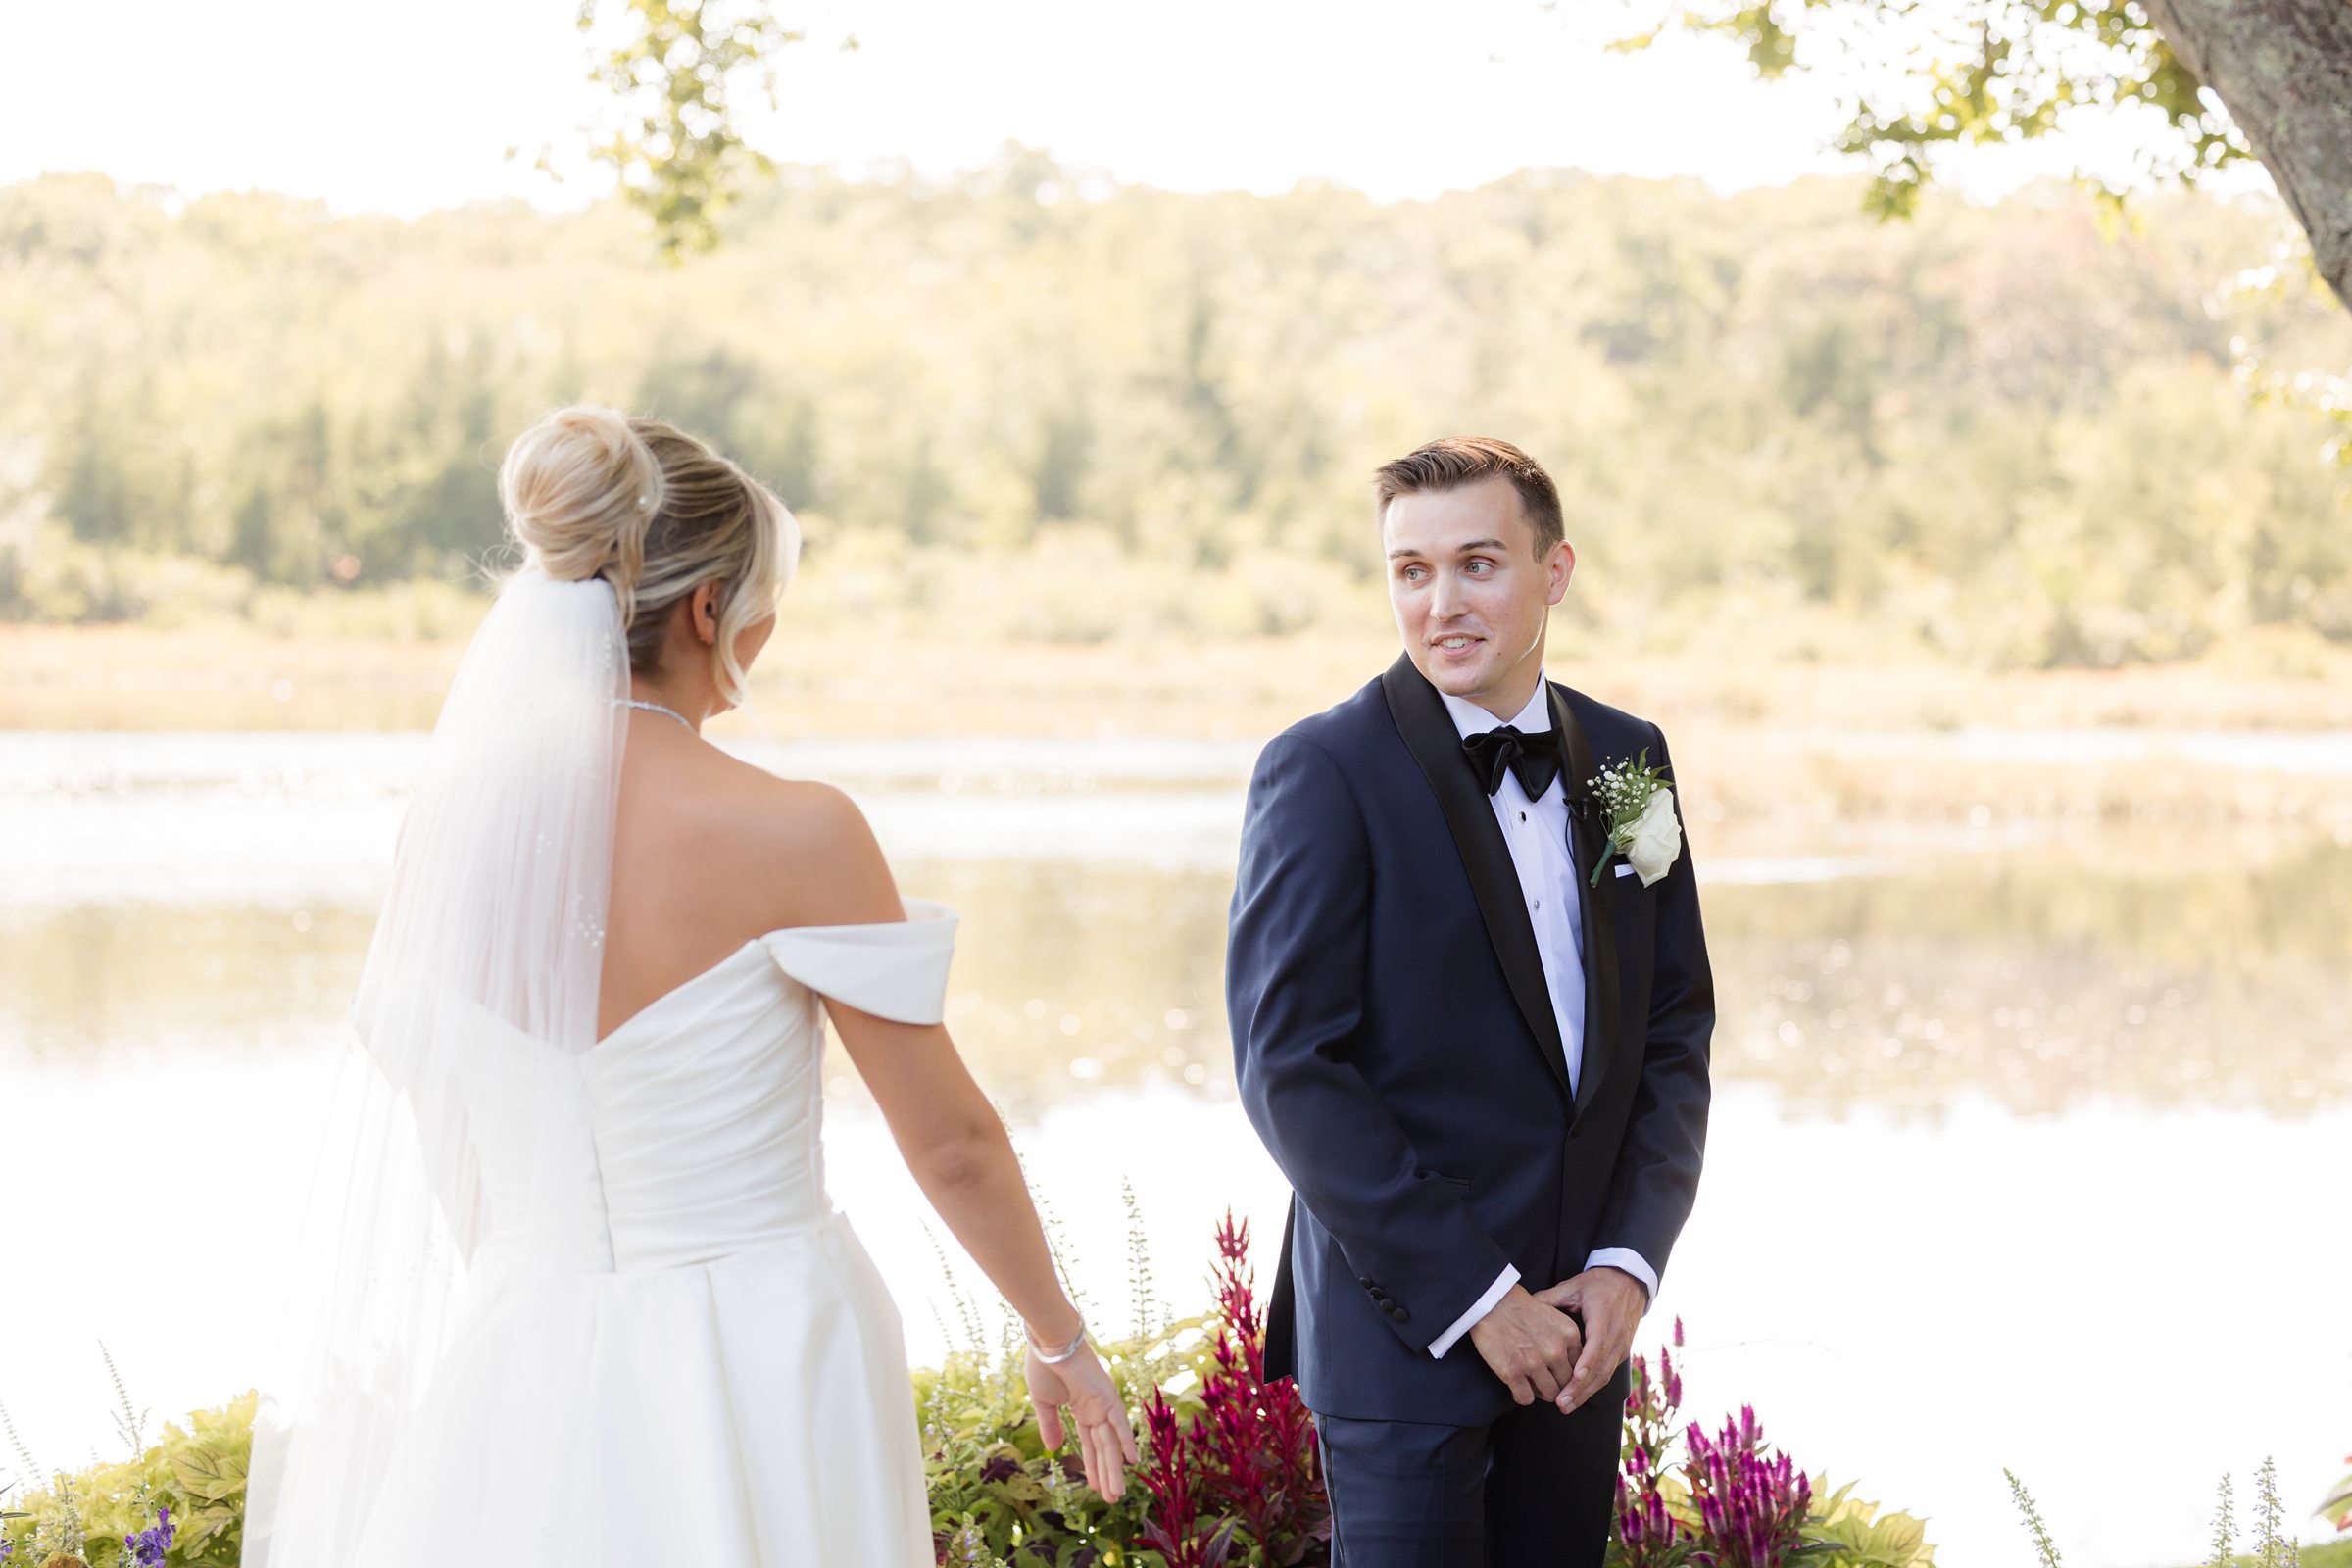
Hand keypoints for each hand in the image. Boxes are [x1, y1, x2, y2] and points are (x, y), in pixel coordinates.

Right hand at [1026, 1341, 1138, 1500]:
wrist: (1049, 1342)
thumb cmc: (1043, 1366)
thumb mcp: (1043, 1403)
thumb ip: (1050, 1426)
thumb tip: (1053, 1450)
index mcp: (1081, 1409)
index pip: (1090, 1444)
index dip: (1093, 1466)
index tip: (1095, 1487)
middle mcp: (1096, 1409)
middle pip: (1103, 1449)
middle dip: (1106, 1474)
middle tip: (1111, 1498)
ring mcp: (1103, 1403)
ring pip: (1110, 1443)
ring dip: (1113, 1469)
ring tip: (1116, 1494)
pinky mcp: (1107, 1396)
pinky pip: (1118, 1423)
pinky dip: (1126, 1441)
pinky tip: (1131, 1461)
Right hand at [1467, 1283, 1583, 1406]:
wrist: (1490, 1300)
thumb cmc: (1517, 1305)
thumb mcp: (1551, 1313)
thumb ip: (1563, 1336)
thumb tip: (1566, 1358)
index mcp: (1569, 1334)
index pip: (1580, 1367)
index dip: (1567, 1373)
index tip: (1557, 1373)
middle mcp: (1555, 1350)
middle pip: (1566, 1384)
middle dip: (1556, 1386)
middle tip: (1543, 1382)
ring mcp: (1535, 1362)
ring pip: (1549, 1395)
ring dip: (1539, 1392)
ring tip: (1529, 1384)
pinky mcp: (1513, 1372)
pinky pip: (1525, 1398)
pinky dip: (1521, 1396)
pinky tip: (1515, 1387)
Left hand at [1532, 1266, 1645, 1414]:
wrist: (1630, 1282)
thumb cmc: (1599, 1283)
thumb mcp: (1574, 1285)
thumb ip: (1551, 1297)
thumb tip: (1527, 1305)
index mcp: (1604, 1319)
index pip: (1596, 1346)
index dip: (1585, 1365)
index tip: (1572, 1379)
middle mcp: (1616, 1336)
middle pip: (1600, 1369)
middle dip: (1581, 1389)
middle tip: (1562, 1403)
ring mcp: (1621, 1346)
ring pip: (1605, 1376)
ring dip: (1586, 1393)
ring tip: (1567, 1406)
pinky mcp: (1622, 1352)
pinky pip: (1608, 1373)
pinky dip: (1593, 1386)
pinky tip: (1578, 1396)